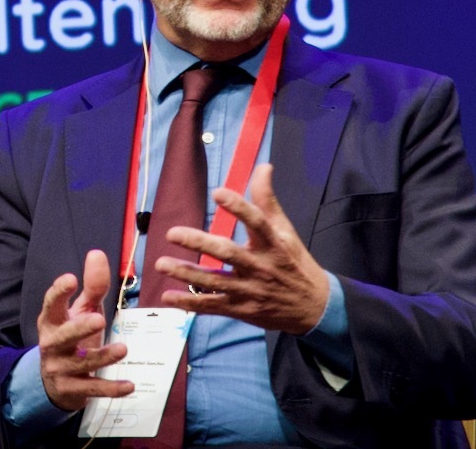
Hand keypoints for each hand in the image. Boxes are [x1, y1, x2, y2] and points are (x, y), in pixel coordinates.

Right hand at [35, 249, 132, 411]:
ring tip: (123, 349)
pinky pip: (93, 389)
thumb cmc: (73, 337)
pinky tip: (129, 386)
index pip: (51, 304)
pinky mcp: (73, 389)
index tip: (71, 279)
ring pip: (81, 362)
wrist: (56, 382)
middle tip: (99, 319)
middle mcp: (52, 343)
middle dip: (80, 328)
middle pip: (64, 336)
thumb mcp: (81, 311)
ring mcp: (61, 368)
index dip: (59, 292)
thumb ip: (92, 286)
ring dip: (102, 356)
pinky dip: (111, 388)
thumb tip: (97, 253)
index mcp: (52, 320)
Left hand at [154, 163, 330, 334]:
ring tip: (161, 263)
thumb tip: (263, 166)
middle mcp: (260, 266)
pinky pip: (212, 305)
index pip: (257, 222)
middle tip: (172, 232)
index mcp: (273, 244)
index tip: (217, 193)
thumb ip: (268, 199)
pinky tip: (167, 295)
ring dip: (186, 273)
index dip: (238, 207)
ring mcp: (250, 290)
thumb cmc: (294, 262)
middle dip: (199, 243)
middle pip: (228, 253)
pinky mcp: (242, 309)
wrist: (314, 308)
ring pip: (215, 281)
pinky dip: (189, 303)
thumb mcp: (286, 230)